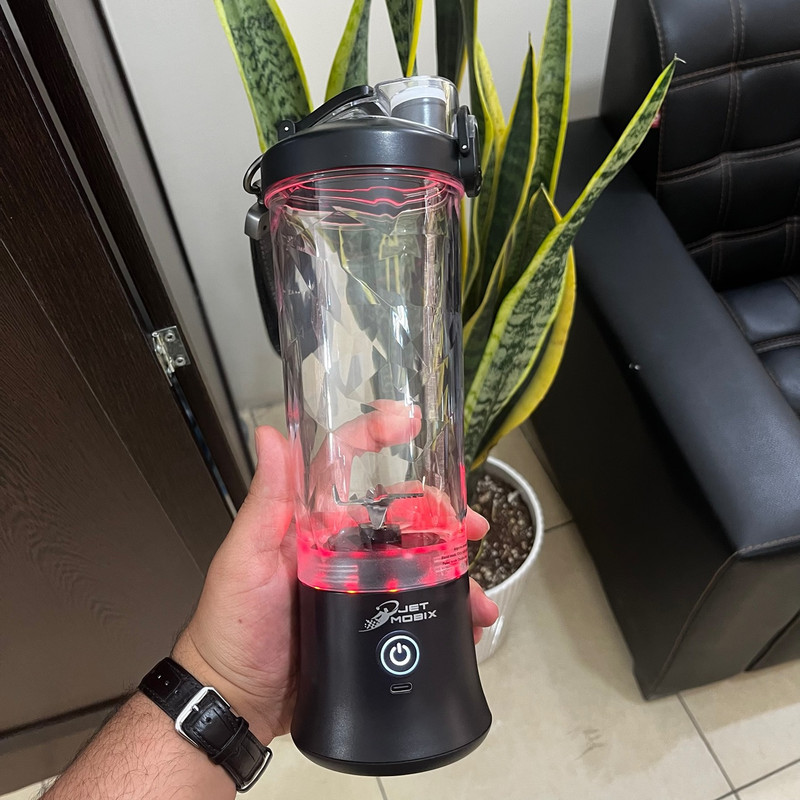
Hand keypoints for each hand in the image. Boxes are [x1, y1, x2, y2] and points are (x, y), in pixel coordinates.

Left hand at [173, 419, 497, 745]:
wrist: (238, 702)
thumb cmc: (233, 626)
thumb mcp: (246, 559)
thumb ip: (266, 501)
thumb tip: (268, 434)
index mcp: (312, 521)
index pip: (346, 465)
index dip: (377, 437)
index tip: (408, 422)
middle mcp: (341, 546)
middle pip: (399, 515)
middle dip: (442, 514)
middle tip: (472, 524)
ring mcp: (359, 585)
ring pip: (417, 563)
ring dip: (454, 571)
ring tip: (479, 595)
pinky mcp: (371, 623)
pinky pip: (416, 609)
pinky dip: (446, 615)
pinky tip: (467, 624)